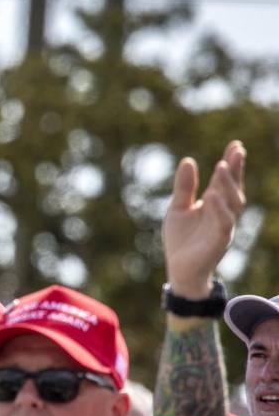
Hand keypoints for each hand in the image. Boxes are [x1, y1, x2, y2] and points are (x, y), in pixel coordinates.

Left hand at [162, 140, 245, 298]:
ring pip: (232, 205)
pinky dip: (220, 210)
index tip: (236, 144)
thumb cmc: (182, 239)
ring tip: (221, 166)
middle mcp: (223, 214)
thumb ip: (184, 187)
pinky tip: (212, 196)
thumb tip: (188, 160)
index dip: (231, 164)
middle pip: (233, 189)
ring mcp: (223, 228)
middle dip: (236, 170)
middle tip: (236, 150)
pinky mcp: (218, 242)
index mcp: (214, 205)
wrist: (180, 270)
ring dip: (228, 185)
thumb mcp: (178, 208)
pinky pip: (224, 224)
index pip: (224, 181)